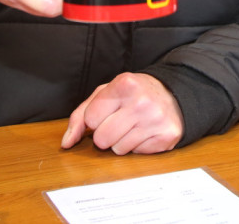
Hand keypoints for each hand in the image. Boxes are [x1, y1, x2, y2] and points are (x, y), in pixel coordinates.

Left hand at [60, 73, 183, 154]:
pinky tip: (145, 132)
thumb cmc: (132, 94)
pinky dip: (138, 146)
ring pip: (118, 150)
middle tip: (119, 122)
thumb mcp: (105, 94)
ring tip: (133, 126)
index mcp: (124, 84)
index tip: (108, 111)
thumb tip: (66, 143)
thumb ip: (80, 115)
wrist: (172, 94)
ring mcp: (155, 120)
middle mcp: (142, 101)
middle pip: (102, 139)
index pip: (91, 119)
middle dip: (106, 134)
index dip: (96, 119)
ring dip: (122, 142)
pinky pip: (137, 154)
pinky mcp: (166, 136)